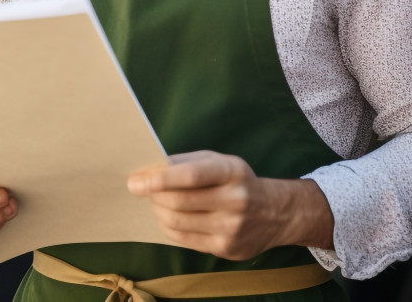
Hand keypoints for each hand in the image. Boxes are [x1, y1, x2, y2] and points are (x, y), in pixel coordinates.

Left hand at [127, 151, 333, 259]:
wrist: (275, 213)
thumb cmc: (237, 181)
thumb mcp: (220, 161)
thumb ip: (187, 163)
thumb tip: (150, 170)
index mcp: (232, 172)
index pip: (191, 176)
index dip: (160, 179)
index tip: (136, 181)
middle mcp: (235, 200)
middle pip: (179, 202)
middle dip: (153, 196)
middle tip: (142, 189)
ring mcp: (232, 228)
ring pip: (177, 222)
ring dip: (158, 211)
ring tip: (156, 202)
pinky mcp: (226, 248)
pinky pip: (184, 239)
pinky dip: (168, 227)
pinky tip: (168, 217)